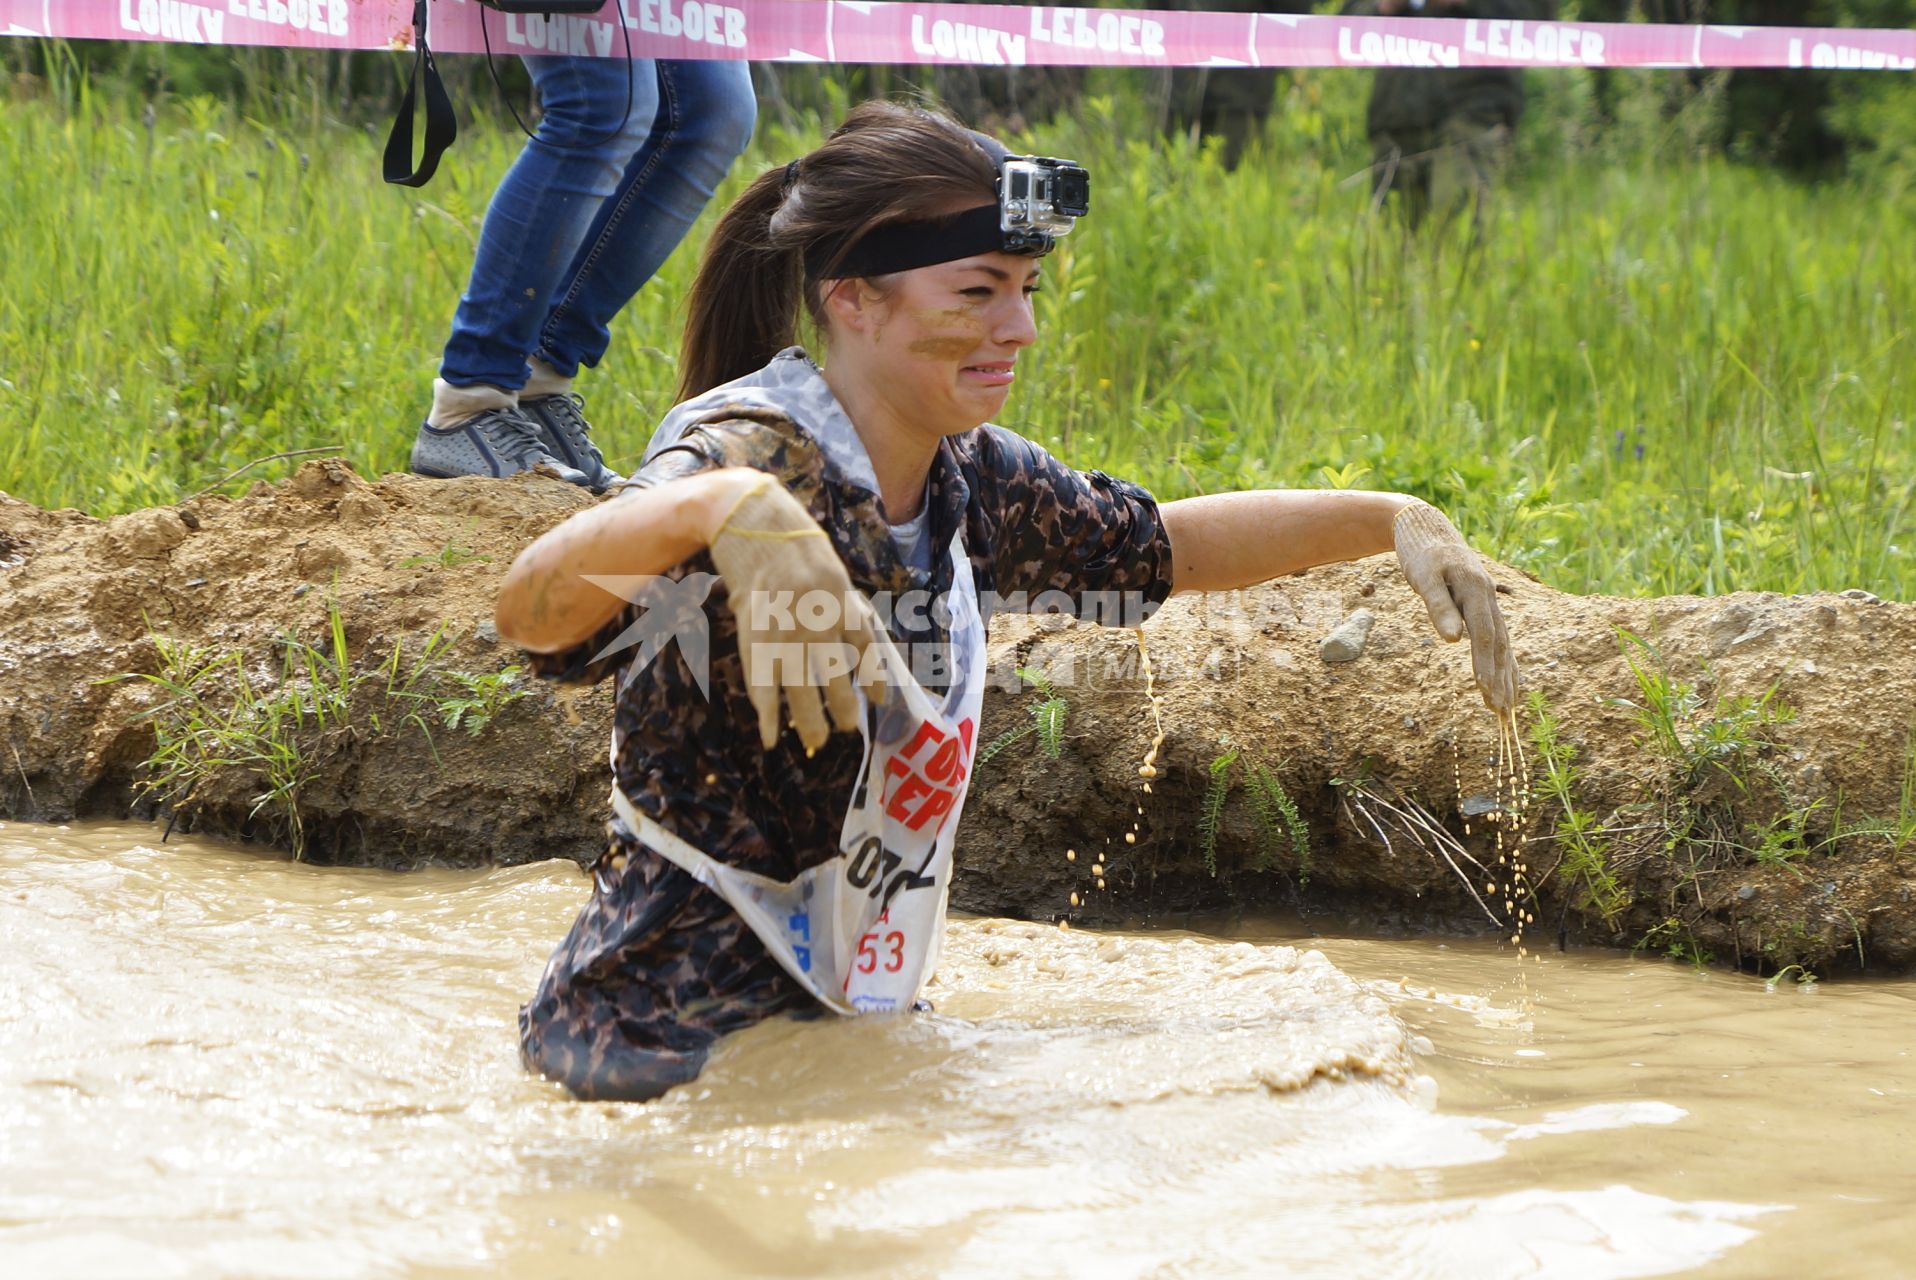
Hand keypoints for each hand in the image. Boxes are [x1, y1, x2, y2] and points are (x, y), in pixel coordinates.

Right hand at [706, 473, 882, 751]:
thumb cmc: (798, 549)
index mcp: (842, 602)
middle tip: (847, 729)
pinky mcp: (754, 634)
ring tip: (817, 741)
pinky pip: (762, 681)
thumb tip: (864, 641)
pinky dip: (766, 712)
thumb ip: (847, 610)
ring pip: (800, 687)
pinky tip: (770, 735)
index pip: (864, 649)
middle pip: (833, 676)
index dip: (873, 678)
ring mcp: (783, 630)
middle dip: (843, 708)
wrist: (754, 525)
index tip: (878, 701)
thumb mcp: (835, 573)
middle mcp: (816, 620)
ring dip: (809, 719)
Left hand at [1391, 501, 1517, 711]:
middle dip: (1500, 679)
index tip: (1487, 693)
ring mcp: (1490, 602)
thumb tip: (1454, 640)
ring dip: (1507, 676)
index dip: (1486, 665)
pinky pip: (1499, 639)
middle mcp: (1489, 597)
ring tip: (1509, 707)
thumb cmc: (1422, 556)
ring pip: (1504, 644)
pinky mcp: (1484, 607)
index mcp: (1476, 590)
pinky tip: (1509, 683)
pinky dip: (1505, 663)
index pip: (1484, 635)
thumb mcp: (1423, 578)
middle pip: (1499, 644)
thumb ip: (1439, 607)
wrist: (1428, 531)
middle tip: (1501, 712)